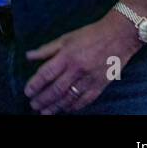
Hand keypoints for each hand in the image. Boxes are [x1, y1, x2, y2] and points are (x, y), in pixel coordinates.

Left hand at [24, 12, 140, 114]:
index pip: (46, 74)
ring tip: (45, 112)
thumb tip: (27, 56)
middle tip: (33, 105)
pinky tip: (65, 110)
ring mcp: (90, 79)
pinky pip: (85, 100)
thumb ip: (46, 49)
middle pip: (56, 89)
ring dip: (56, 107)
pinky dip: (74, 106)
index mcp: (67, 56)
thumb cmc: (90, 35)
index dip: (35, 84)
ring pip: (70, 97)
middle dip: (43, 99)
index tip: (27, 92)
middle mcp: (77, 70)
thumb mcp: (65, 38)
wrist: (119, 37)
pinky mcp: (100, 85)